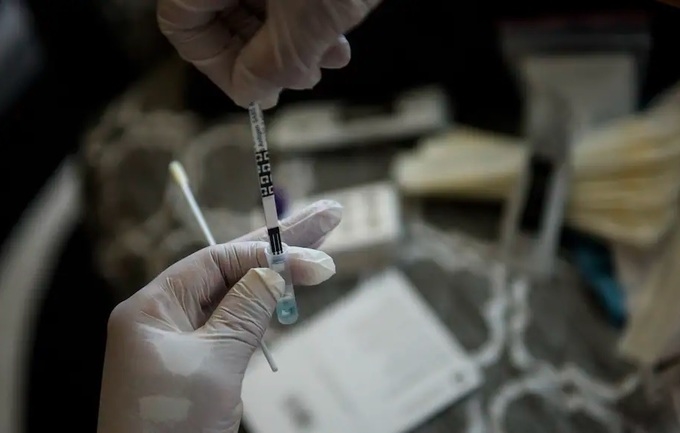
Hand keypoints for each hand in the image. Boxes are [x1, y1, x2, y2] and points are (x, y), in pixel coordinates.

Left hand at [97, 200, 341, 432]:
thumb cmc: (170, 425)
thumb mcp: (213, 362)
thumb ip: (245, 311)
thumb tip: (275, 272)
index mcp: (153, 308)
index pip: (217, 261)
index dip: (268, 253)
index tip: (315, 253)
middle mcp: (166, 317)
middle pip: (230, 269)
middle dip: (279, 245)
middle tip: (328, 215)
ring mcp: (184, 342)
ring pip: (237, 296)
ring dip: (276, 274)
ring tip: (316, 245)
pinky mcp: (200, 366)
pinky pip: (237, 325)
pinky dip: (265, 309)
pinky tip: (288, 288)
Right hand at [157, 0, 383, 108]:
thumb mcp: (305, 22)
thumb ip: (271, 65)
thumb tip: (250, 91)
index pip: (181, 24)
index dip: (215, 66)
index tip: (251, 91)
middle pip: (220, 13)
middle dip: (263, 54)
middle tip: (295, 79)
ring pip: (256, 0)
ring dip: (291, 39)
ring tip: (328, 59)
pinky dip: (306, 14)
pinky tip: (338, 35)